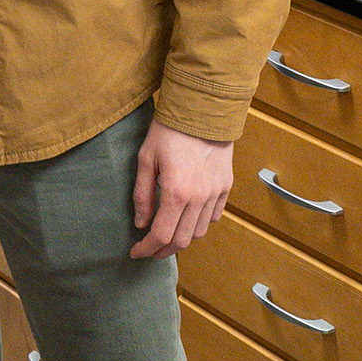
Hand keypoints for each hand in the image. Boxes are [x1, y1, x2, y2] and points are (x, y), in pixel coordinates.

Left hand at [131, 122, 233, 259]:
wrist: (203, 108)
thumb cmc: (170, 130)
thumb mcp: (146, 159)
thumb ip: (143, 195)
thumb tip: (141, 224)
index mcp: (176, 192)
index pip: (161, 235)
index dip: (146, 249)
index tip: (136, 251)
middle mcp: (199, 198)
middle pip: (181, 240)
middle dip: (162, 250)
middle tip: (149, 248)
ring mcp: (215, 193)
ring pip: (199, 232)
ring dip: (181, 238)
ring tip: (168, 232)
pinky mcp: (226, 186)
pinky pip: (214, 216)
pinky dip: (200, 223)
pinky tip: (188, 217)